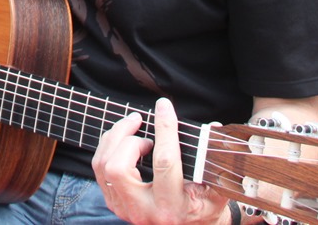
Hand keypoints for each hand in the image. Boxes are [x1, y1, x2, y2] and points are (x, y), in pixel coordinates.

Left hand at [92, 97, 227, 224]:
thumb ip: (215, 159)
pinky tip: (124, 139)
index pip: (164, 162)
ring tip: (134, 126)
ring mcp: (125, 208)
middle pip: (118, 168)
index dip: (164, 130)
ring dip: (115, 138)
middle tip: (141, 121)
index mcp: (173, 207)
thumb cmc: (205, 205)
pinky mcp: (114, 202)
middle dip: (127, 137)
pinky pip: (99, 168)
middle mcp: (144, 210)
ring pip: (104, 166)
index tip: (164, 107)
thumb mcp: (217, 188)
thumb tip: (213, 126)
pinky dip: (108, 146)